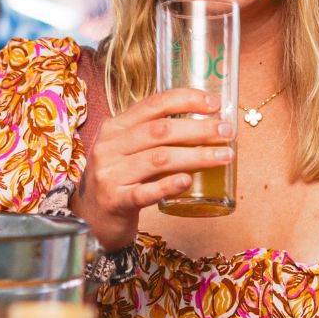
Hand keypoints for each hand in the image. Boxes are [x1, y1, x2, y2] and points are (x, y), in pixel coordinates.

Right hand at [72, 89, 234, 249]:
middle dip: (199, 129)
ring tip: (224, 156)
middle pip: (159, 131)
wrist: (91, 217)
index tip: (215, 104)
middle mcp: (109, 147)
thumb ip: (153, 136)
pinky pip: (145, 192)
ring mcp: (110, 174)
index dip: (186, 100)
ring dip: (196, 156)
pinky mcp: (116, 201)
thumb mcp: (126, 149)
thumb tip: (206, 123)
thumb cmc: (118, 178)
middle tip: (227, 132)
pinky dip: (168, 185)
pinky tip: (188, 181)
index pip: (152, 104)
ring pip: (158, 159)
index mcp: (114, 127)